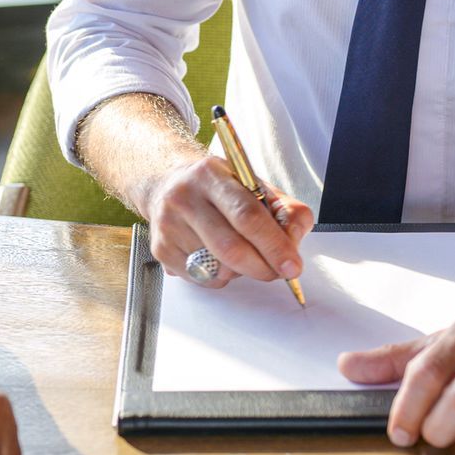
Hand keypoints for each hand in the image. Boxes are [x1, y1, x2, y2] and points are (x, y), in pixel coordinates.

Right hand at [139, 155, 312, 287]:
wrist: (166, 184)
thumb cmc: (218, 188)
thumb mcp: (255, 186)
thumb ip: (285, 210)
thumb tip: (293, 242)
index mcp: (211, 175)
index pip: (247, 215)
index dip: (274, 245)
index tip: (292, 266)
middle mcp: (184, 198)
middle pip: (230, 248)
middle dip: (262, 267)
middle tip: (277, 272)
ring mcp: (168, 225)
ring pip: (218, 268)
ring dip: (240, 270)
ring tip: (238, 250)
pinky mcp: (161, 249)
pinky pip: (202, 279)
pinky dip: (220, 275)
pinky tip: (216, 256)